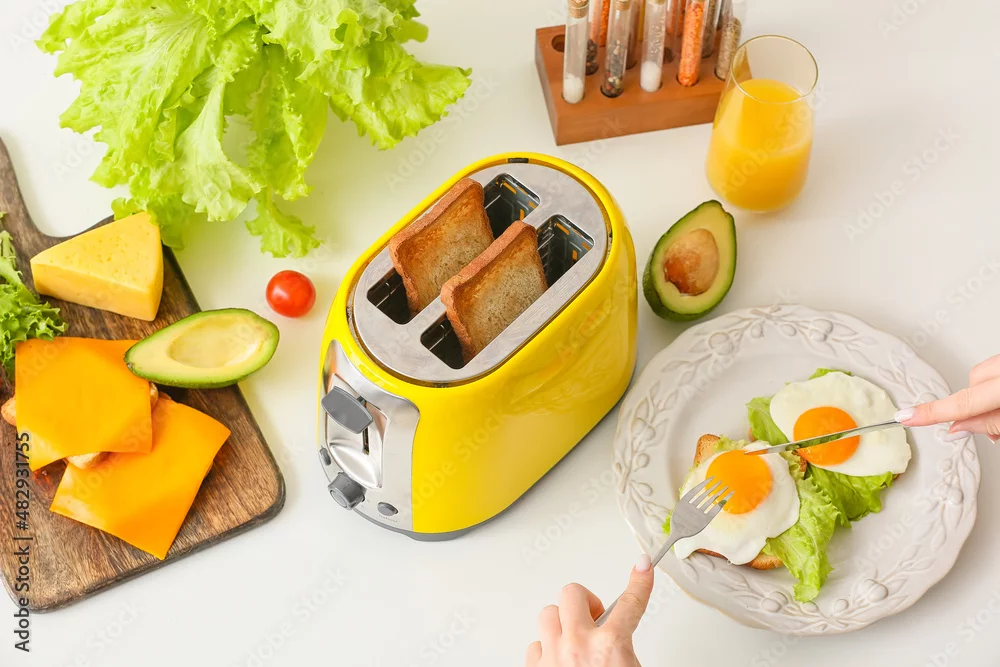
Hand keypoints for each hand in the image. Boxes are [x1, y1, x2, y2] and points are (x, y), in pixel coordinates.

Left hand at [526, 555, 652, 666]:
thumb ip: (625, 649)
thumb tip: (619, 644)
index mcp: (610, 646)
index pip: (630, 603)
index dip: (640, 581)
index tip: (643, 566)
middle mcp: (578, 645)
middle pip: (573, 593)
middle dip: (585, 602)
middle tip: (594, 619)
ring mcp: (553, 656)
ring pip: (548, 614)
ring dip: (561, 624)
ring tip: (574, 640)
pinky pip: (535, 645)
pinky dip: (547, 649)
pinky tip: (558, 660)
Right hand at [895, 354, 999, 441]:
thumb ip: (990, 423)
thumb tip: (959, 427)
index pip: (962, 403)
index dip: (931, 412)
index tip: (905, 416)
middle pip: (972, 383)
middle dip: (975, 404)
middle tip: (993, 427)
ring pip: (983, 374)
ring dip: (987, 394)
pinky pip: (996, 367)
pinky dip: (996, 384)